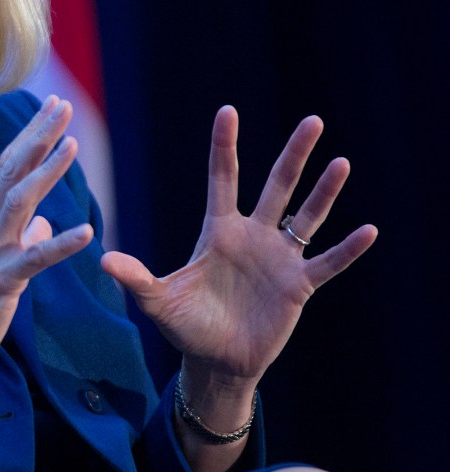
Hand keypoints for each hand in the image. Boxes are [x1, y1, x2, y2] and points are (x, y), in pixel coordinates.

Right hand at [0, 96, 93, 380]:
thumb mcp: (2, 264)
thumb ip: (24, 238)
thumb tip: (46, 224)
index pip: (11, 166)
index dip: (32, 134)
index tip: (52, 105)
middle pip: (13, 171)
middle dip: (38, 136)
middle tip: (61, 104)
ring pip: (20, 203)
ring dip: (47, 172)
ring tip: (73, 146)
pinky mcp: (1, 282)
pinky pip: (34, 261)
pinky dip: (60, 245)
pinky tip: (87, 234)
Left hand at [102, 106, 377, 387]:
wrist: (216, 361)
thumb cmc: (185, 326)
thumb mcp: (158, 300)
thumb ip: (135, 278)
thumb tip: (103, 258)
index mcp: (218, 231)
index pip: (222, 178)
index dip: (225, 145)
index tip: (228, 110)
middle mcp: (253, 236)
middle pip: (277, 186)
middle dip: (294, 154)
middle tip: (312, 120)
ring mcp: (278, 259)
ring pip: (307, 216)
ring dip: (325, 192)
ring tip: (341, 162)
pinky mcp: (298, 286)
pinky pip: (327, 263)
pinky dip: (347, 249)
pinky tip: (368, 230)